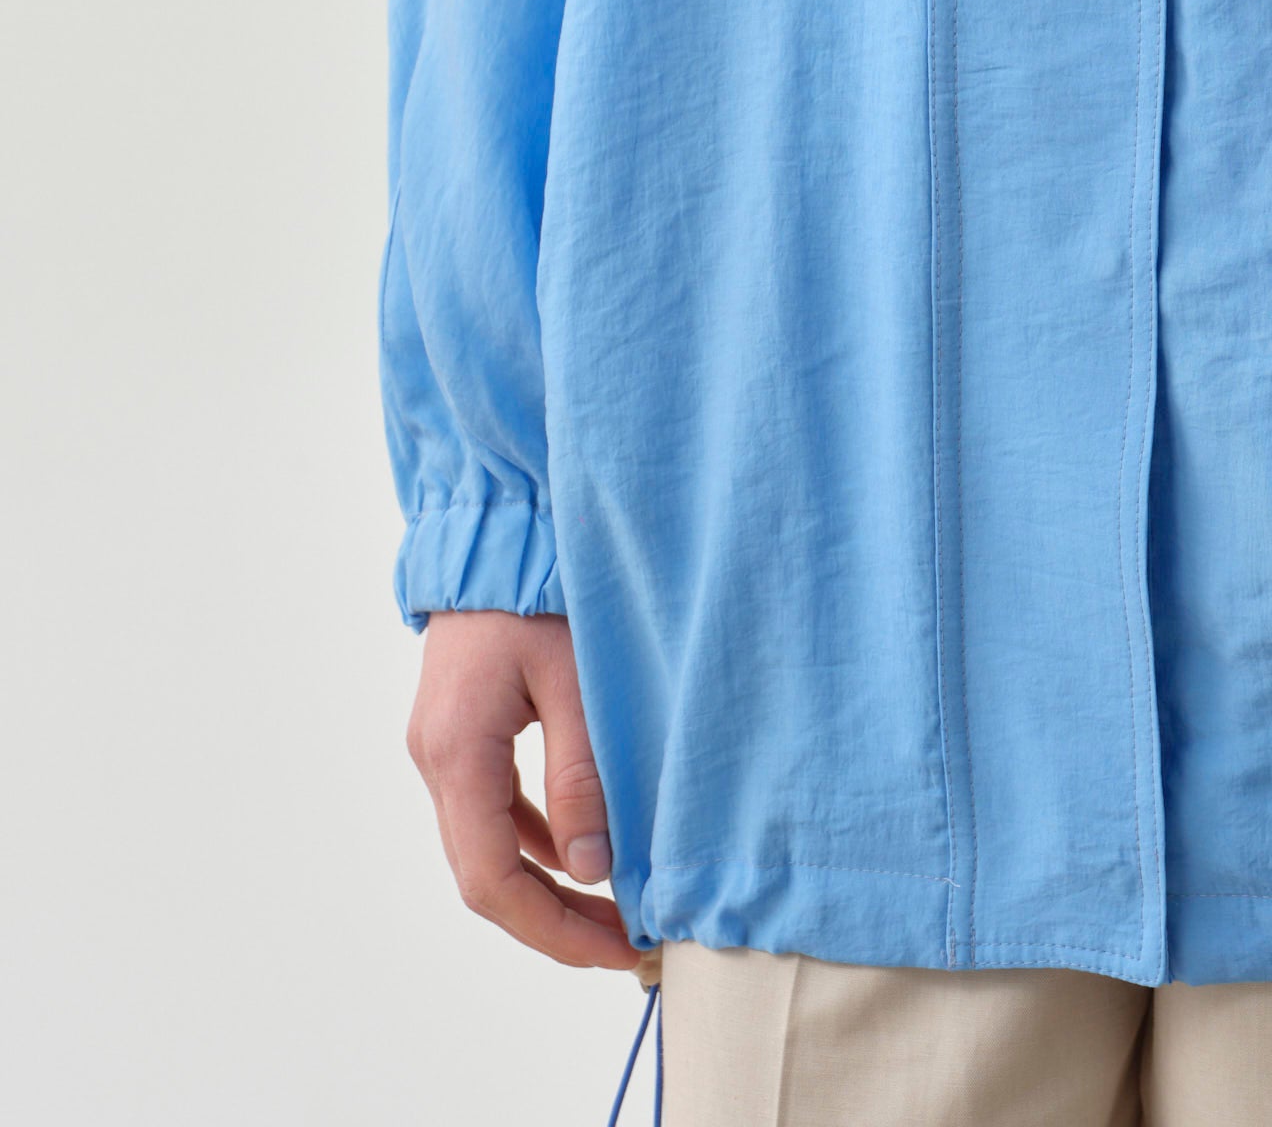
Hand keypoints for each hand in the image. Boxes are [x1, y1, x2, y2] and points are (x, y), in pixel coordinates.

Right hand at [407, 610, 640, 970]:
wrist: (495, 528)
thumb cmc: (537, 589)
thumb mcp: (573, 677)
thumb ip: (581, 774)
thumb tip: (594, 870)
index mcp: (458, 751)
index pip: (492, 879)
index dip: (551, 929)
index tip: (615, 949)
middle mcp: (437, 760)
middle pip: (486, 876)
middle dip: (554, 920)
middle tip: (627, 944)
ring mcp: (443, 748)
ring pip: (487, 847)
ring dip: (547, 886)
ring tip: (616, 911)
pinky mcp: (460, 734)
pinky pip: (493, 809)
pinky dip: (538, 840)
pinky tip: (584, 850)